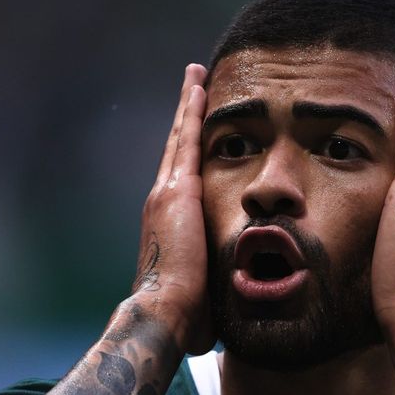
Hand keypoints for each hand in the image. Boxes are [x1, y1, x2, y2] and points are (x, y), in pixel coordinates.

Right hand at [130, 64, 212, 353]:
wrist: (164, 314)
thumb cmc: (185, 317)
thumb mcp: (202, 293)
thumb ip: (212, 286)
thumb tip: (233, 303)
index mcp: (170, 225)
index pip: (182, 179)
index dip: (189, 154)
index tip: (196, 132)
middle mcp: (162, 202)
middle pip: (176, 150)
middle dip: (186, 119)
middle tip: (194, 86)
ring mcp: (166, 193)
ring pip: (181, 138)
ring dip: (189, 107)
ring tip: (196, 77)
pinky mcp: (177, 191)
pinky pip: (187, 140)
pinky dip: (192, 112)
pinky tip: (200, 87)